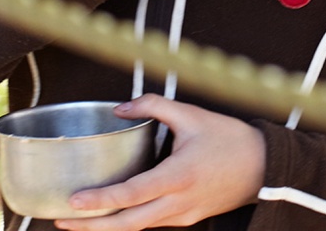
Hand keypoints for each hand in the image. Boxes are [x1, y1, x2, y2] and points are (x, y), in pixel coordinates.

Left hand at [54, 95, 265, 229]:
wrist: (264, 166)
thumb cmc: (228, 138)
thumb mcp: (191, 114)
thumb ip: (153, 106)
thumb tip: (120, 108)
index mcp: (178, 175)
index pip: (131, 194)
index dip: (101, 201)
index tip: (74, 201)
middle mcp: (178, 202)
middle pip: (127, 224)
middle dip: (92, 226)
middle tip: (61, 220)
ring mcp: (183, 215)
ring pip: (138, 227)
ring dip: (107, 226)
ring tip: (78, 218)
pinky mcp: (187, 218)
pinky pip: (152, 223)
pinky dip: (128, 220)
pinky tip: (112, 213)